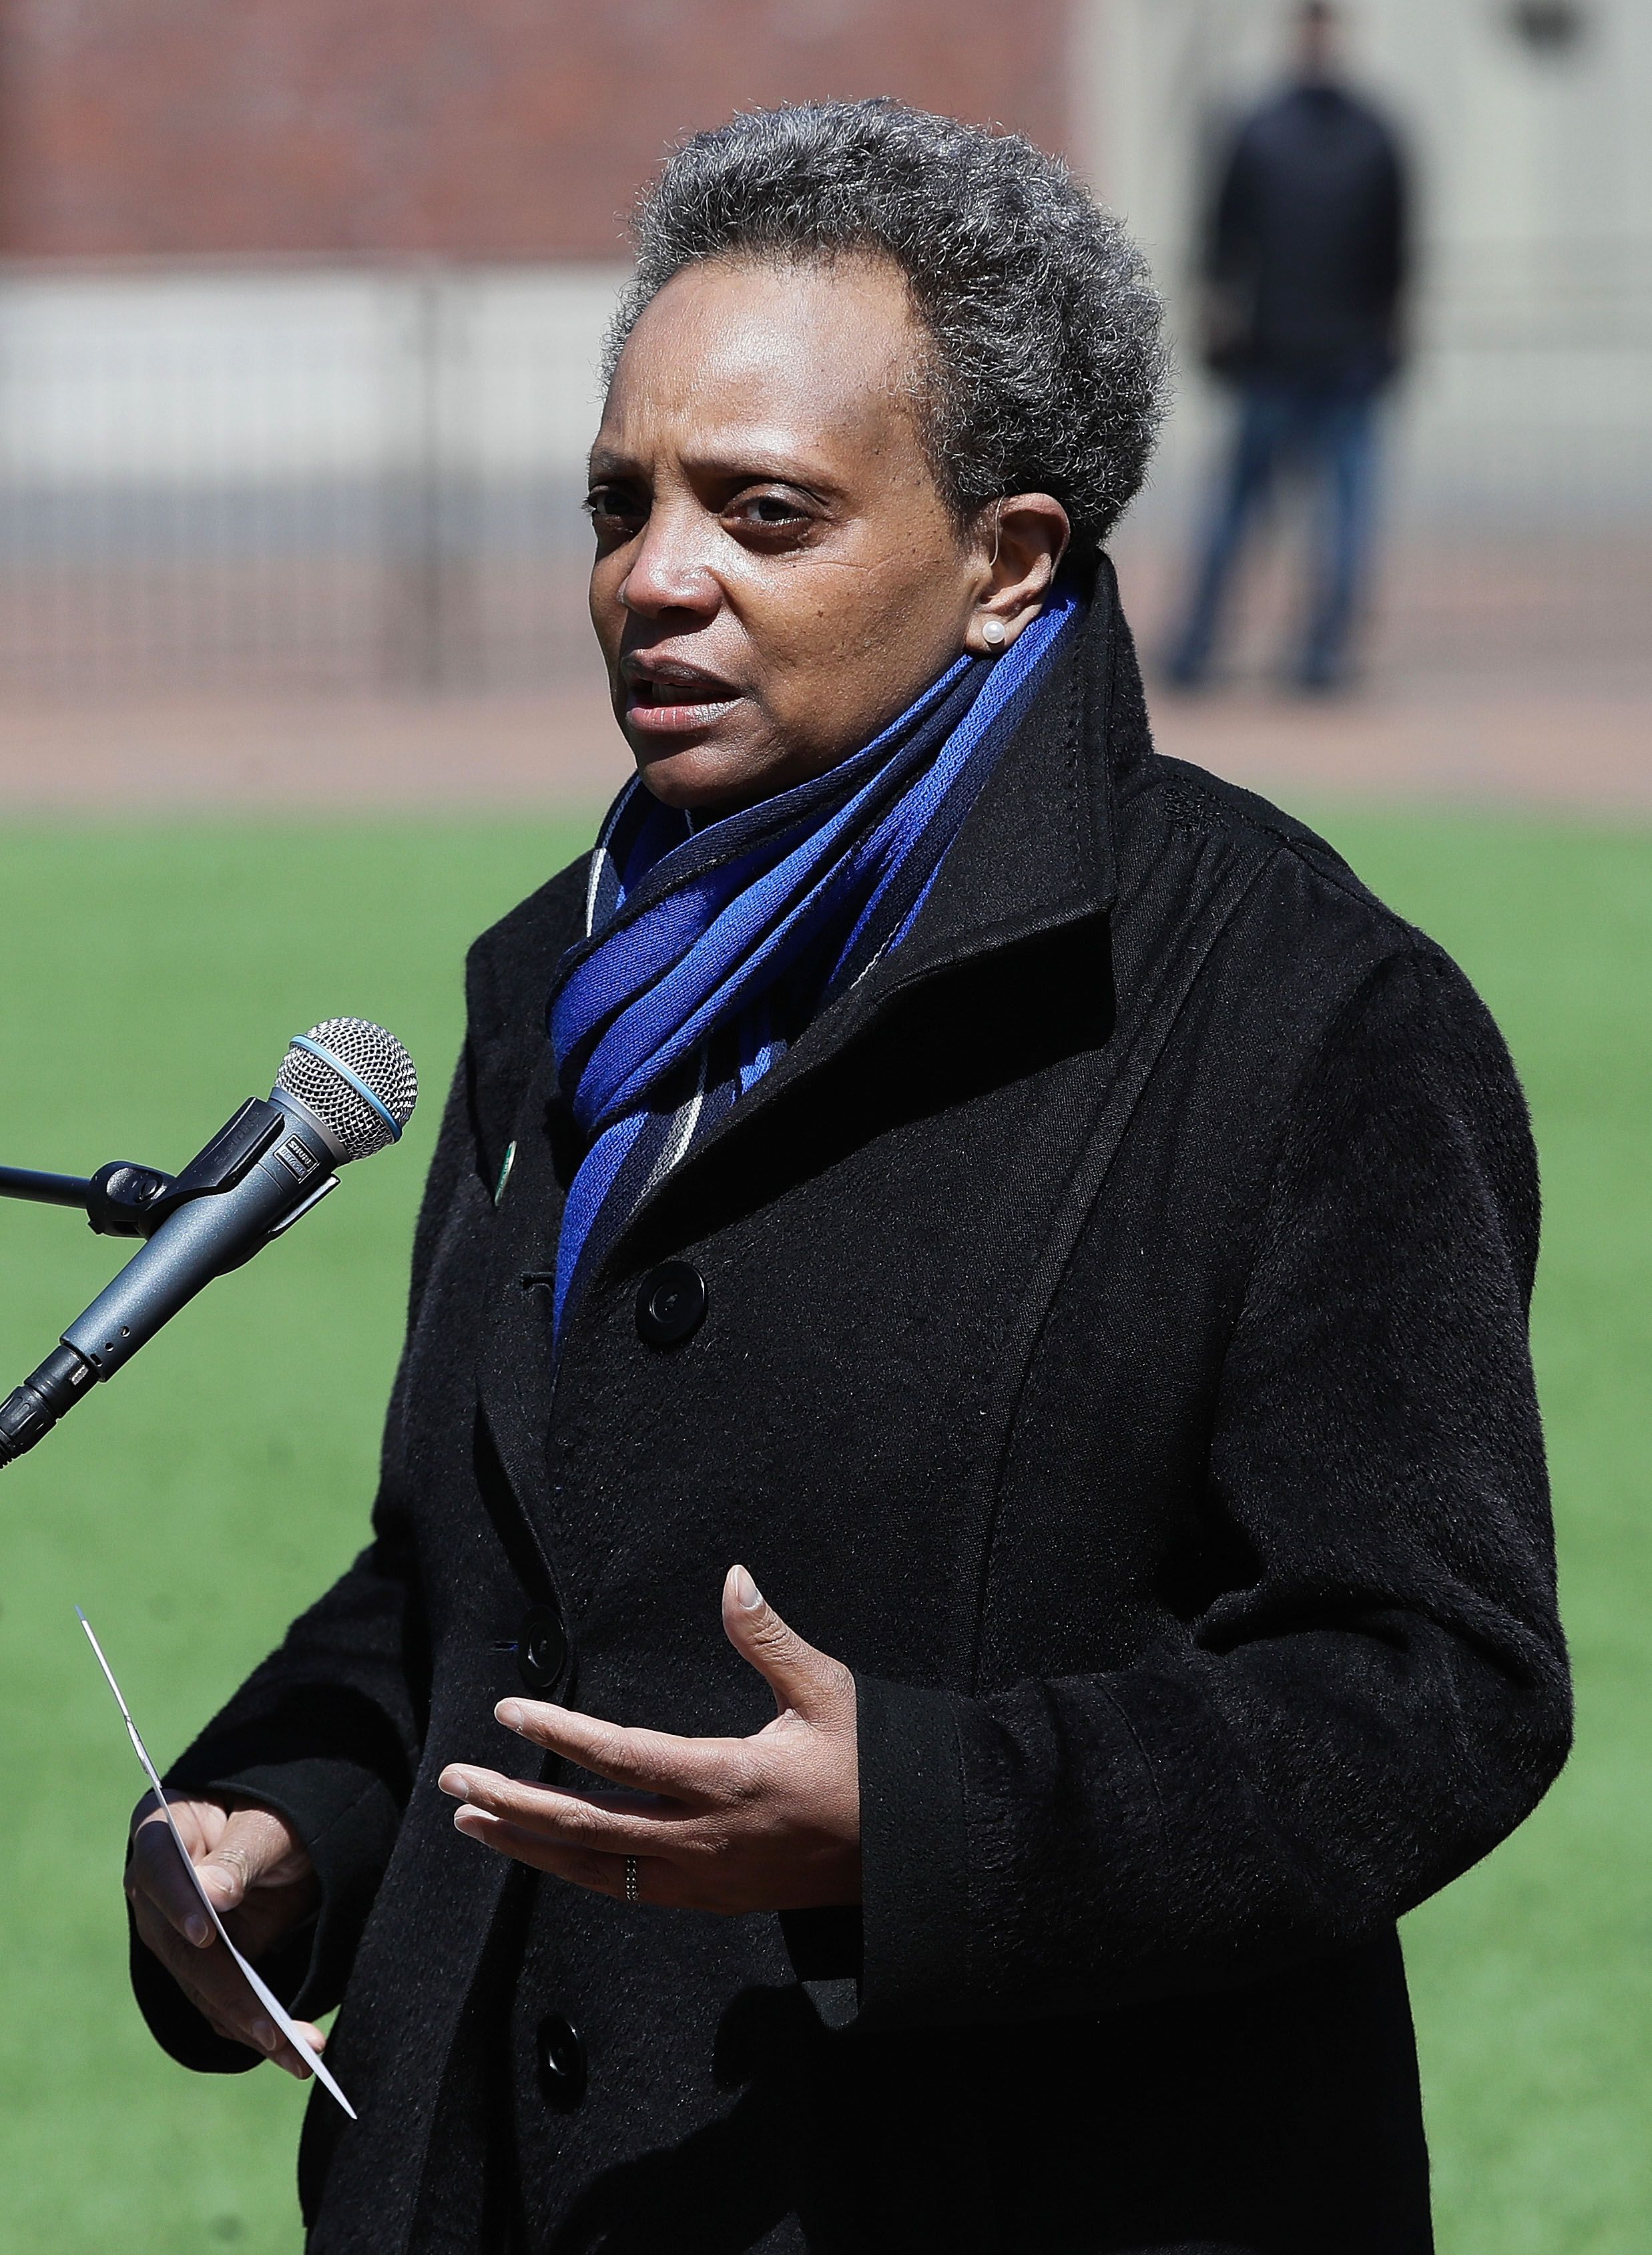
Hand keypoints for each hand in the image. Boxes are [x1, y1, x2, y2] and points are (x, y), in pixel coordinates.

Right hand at [126, 1794, 324, 2077]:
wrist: (284, 1833)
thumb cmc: (274, 1812)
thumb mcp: (268, 1821)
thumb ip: (240, 1855)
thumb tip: (211, 1894)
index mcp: (161, 1835)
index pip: (160, 1868)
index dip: (180, 1902)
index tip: (205, 1933)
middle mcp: (157, 1894)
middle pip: (183, 1949)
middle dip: (232, 1992)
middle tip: (273, 2027)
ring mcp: (176, 1936)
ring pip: (205, 1989)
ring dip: (252, 2026)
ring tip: (303, 2053)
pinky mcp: (205, 1967)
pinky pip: (225, 2004)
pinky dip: (260, 2029)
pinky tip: (298, 2052)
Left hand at [439, 1565, 859, 1913]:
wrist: (907, 1857)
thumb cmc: (869, 1766)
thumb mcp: (828, 1691)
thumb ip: (770, 1638)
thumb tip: (733, 1578)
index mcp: (727, 1779)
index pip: (618, 1757)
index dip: (558, 1733)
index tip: (508, 1712)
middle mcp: (702, 1837)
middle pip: (584, 1825)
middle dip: (512, 1802)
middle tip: (454, 1780)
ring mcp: (702, 1878)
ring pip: (592, 1869)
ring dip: (527, 1845)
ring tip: (472, 1822)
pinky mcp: (710, 1899)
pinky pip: (624, 1890)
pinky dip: (574, 1870)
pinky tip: (544, 1854)